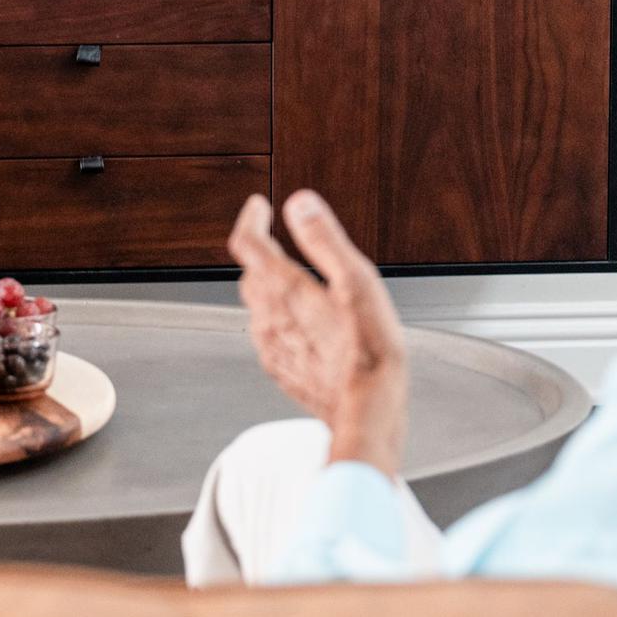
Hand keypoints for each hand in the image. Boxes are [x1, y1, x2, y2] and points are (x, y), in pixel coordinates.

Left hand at [226, 189, 408, 473]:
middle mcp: (268, 317)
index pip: (248, 243)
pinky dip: (281, 320)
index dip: (251, 219)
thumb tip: (299, 204)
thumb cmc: (368, 350)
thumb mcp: (356, 281)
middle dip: (263, 252)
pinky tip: (305, 324)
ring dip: (271, 287)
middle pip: (251, 274)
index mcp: (284, 288)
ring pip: (259, 306)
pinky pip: (271, 336)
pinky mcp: (283, 370)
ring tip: (296, 280)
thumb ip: (323, 239)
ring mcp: (273, 347)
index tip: (259, 207)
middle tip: (277, 240)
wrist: (368, 412)